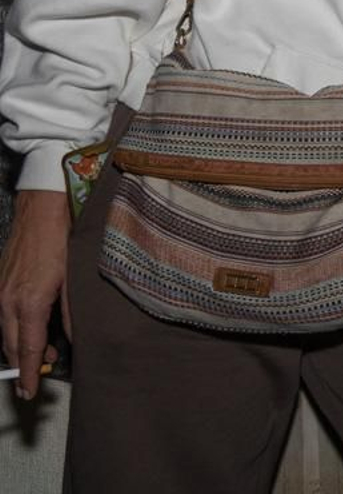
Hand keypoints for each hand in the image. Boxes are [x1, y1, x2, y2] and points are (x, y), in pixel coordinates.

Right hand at [0, 190, 69, 400]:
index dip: (30, 373)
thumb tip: (75, 338)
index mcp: (29, 303)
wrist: (40, 209)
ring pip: (6, 333)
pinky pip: (4, 318)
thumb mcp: (74, 277)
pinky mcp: (1, 284)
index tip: (30, 392)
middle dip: (21, 368)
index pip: (29, 349)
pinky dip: (15, 332)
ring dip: (19, 350)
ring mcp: (1, 293)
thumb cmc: (62, 240)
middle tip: (31, 386)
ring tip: (39, 362)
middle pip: (12, 346)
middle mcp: (9, 301)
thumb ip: (73, 312)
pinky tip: (30, 334)